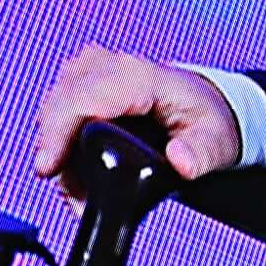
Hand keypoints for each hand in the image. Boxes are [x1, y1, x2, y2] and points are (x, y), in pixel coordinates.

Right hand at [33, 46, 241, 184]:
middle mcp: (106, 66)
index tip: (48, 167)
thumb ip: (201, 155)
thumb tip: (182, 163)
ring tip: (84, 194)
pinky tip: (79, 178)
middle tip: (76, 198)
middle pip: (59, 108)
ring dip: (60, 156)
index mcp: (138, 76)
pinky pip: (55, 117)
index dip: (59, 133)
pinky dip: (62, 150)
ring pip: (52, 116)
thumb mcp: (217, 141)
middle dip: (57, 154)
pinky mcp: (75, 85)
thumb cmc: (205, 120)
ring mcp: (86, 72)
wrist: (200, 105)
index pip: (84, 98)